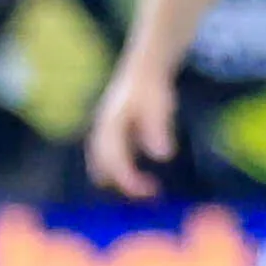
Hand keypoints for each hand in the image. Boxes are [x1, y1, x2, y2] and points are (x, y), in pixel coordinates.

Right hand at [83, 65, 176, 198]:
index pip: (113, 161)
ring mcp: (103, 136)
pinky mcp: (111, 140)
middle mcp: (102, 132)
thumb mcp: (160, 107)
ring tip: (152, 190)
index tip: (150, 191)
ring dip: (124, 182)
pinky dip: (125, 175)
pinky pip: (111, 164)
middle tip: (152, 193)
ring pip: (103, 168)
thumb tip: (163, 156)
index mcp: (110, 125)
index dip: (129, 180)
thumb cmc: (152, 89)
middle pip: (102, 169)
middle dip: (125, 185)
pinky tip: (148, 181)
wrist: (143, 72)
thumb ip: (159, 130)